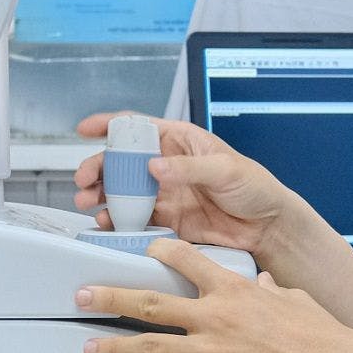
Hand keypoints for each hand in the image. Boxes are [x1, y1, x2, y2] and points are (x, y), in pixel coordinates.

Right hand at [74, 112, 302, 262]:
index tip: (85, 129)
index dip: (109, 124)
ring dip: (102, 196)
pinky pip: (136, 220)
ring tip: (89, 203)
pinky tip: (108, 225)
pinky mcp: (167, 220)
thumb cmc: (255, 187)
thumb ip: (189, 168)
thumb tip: (154, 167)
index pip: (138, 126)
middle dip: (97, 168)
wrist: (268, 228)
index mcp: (180, 141)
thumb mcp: (225, 169)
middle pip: (121, 162)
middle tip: (84, 180)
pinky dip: (118, 222)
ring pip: (123, 192)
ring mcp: (165, 193)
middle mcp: (167, 165)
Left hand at [76, 239, 352, 352]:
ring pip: (151, 345)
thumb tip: (265, 284)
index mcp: (231, 289)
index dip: (159, 251)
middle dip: (111, 297)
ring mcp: (212, 351)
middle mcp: (213, 315)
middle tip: (81, 295)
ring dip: (115, 347)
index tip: (141, 250)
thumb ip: (271, 290)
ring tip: (87, 348)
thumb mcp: (293, 298)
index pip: (184, 260)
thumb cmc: (320, 331)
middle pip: (150, 302)